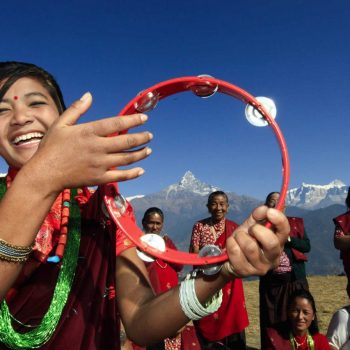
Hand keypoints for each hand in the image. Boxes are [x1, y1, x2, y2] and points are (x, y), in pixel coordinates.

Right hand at [23, 92, 151, 191]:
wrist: (45, 174)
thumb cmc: (51, 147)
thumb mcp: (60, 124)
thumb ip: (76, 109)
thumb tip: (89, 95)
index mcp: (88, 132)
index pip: (116, 124)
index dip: (132, 120)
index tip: (144, 118)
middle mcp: (97, 148)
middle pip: (126, 142)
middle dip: (142, 138)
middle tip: (150, 135)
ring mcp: (99, 164)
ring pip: (127, 158)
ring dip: (140, 154)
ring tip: (148, 150)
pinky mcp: (99, 178)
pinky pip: (121, 176)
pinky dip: (133, 173)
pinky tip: (141, 170)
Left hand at [222, 206, 289, 277]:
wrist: (229, 259)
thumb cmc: (245, 240)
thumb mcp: (251, 226)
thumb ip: (257, 216)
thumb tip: (264, 208)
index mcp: (278, 243)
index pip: (285, 232)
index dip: (279, 220)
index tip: (269, 211)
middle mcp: (273, 257)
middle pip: (271, 242)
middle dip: (256, 230)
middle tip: (250, 229)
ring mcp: (260, 267)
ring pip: (250, 246)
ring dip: (240, 236)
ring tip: (238, 237)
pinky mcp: (246, 272)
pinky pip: (236, 252)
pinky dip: (231, 243)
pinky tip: (232, 245)